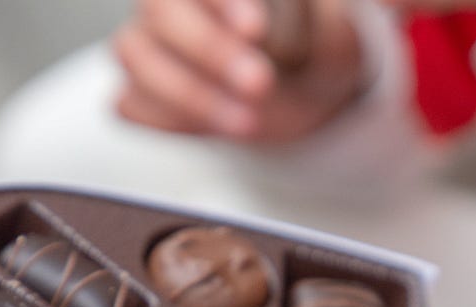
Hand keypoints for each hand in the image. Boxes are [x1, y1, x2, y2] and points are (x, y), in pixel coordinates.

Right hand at [112, 0, 363, 142]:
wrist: (308, 87)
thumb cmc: (311, 38)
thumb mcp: (323, 25)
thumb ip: (324, 10)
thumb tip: (346, 8)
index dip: (222, 0)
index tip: (259, 27)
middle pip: (158, 10)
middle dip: (209, 50)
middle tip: (260, 83)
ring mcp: (150, 42)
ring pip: (135, 55)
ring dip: (191, 93)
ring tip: (248, 120)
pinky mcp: (143, 91)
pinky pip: (130, 103)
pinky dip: (169, 119)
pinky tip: (219, 125)